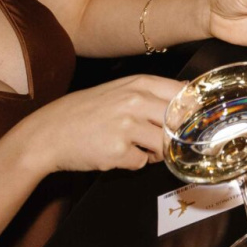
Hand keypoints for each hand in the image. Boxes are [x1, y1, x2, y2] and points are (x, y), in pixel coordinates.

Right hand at [11, 73, 183, 175]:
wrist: (49, 132)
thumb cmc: (86, 112)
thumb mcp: (120, 91)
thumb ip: (151, 95)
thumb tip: (187, 102)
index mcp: (139, 84)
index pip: (184, 94)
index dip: (194, 111)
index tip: (197, 121)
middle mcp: (136, 101)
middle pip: (179, 122)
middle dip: (177, 135)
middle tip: (167, 140)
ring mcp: (127, 126)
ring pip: (164, 145)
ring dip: (155, 151)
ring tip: (136, 147)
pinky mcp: (118, 151)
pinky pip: (142, 162)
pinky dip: (134, 162)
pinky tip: (117, 154)